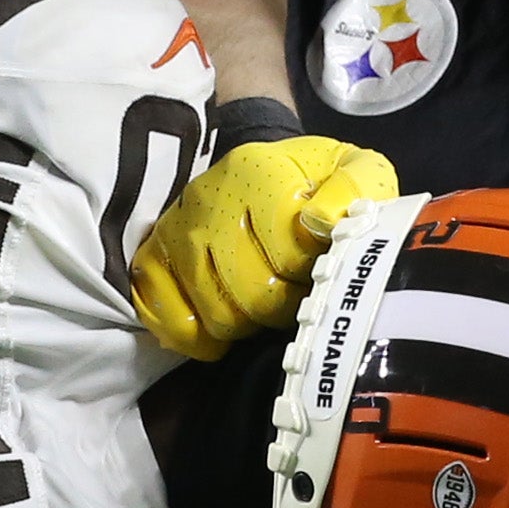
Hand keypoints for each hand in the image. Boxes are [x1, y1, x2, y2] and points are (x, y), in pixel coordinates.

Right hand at [129, 124, 400, 358]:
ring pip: (216, 314)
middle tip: (296, 295)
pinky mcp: (152, 255)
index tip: (321, 270)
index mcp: (259, 172)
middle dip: (284, 307)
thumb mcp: (356, 169)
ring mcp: (175, 229)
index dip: (314, 277)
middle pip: (252, 293)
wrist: (264, 170)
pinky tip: (220, 332)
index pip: (289, 256)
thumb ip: (354, 189)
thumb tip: (318, 223)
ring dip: (248, 324)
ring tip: (263, 302)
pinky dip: (196, 338)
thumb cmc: (317, 180)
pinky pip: (165, 316)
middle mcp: (208, 198)